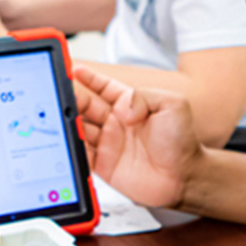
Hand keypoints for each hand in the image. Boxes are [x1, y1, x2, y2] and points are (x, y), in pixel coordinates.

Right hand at [73, 64, 202, 207]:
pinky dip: (72, 147)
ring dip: (69, 122)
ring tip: (61, 117)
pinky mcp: (104, 164)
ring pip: (80, 128)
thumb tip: (122, 109)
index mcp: (130, 104)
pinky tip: (68, 141)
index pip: (103, 87)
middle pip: (86, 106)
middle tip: (63, 95)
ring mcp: (109, 143)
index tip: (74, 69)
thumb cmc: (182, 140)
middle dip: (73, 98)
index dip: (89, 77)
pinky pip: (82, 154)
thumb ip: (145, 97)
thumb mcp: (172, 105)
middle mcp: (116, 122)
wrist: (184, 177)